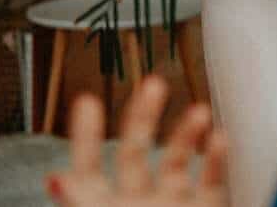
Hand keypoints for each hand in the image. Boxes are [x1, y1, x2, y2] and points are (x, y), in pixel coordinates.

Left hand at [45, 74, 228, 206]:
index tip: (87, 100)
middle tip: (153, 82)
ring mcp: (172, 204)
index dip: (86, 134)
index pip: (88, 167)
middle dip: (143, 114)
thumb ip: (85, 199)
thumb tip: (57, 179)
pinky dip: (218, 158)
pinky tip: (220, 138)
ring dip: (187, 132)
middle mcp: (138, 203)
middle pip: (136, 151)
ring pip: (178, 160)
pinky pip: (214, 179)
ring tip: (199, 111)